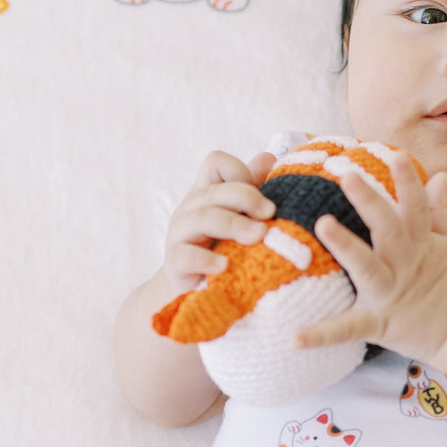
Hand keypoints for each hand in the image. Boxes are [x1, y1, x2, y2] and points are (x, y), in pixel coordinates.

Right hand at [163, 150, 275, 294]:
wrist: (194, 287)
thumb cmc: (222, 247)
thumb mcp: (239, 217)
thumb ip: (253, 189)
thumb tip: (269, 158)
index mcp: (208, 192)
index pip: (216, 163)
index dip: (239, 170)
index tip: (264, 193)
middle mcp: (191, 208)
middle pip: (215, 190)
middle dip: (247, 198)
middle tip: (271, 214)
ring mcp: (180, 234)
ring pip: (203, 218)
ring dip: (234, 225)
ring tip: (258, 236)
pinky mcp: (175, 262)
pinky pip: (187, 256)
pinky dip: (207, 260)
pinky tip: (225, 265)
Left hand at [296, 152, 446, 360]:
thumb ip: (442, 211)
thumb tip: (439, 175)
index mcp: (422, 245)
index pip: (415, 208)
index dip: (408, 182)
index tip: (396, 155)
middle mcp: (404, 265)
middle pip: (388, 229)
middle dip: (370, 203)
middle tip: (348, 176)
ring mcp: (389, 294)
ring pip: (366, 267)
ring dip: (346, 245)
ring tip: (322, 224)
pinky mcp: (377, 323)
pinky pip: (346, 329)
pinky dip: (321, 335)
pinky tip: (294, 338)